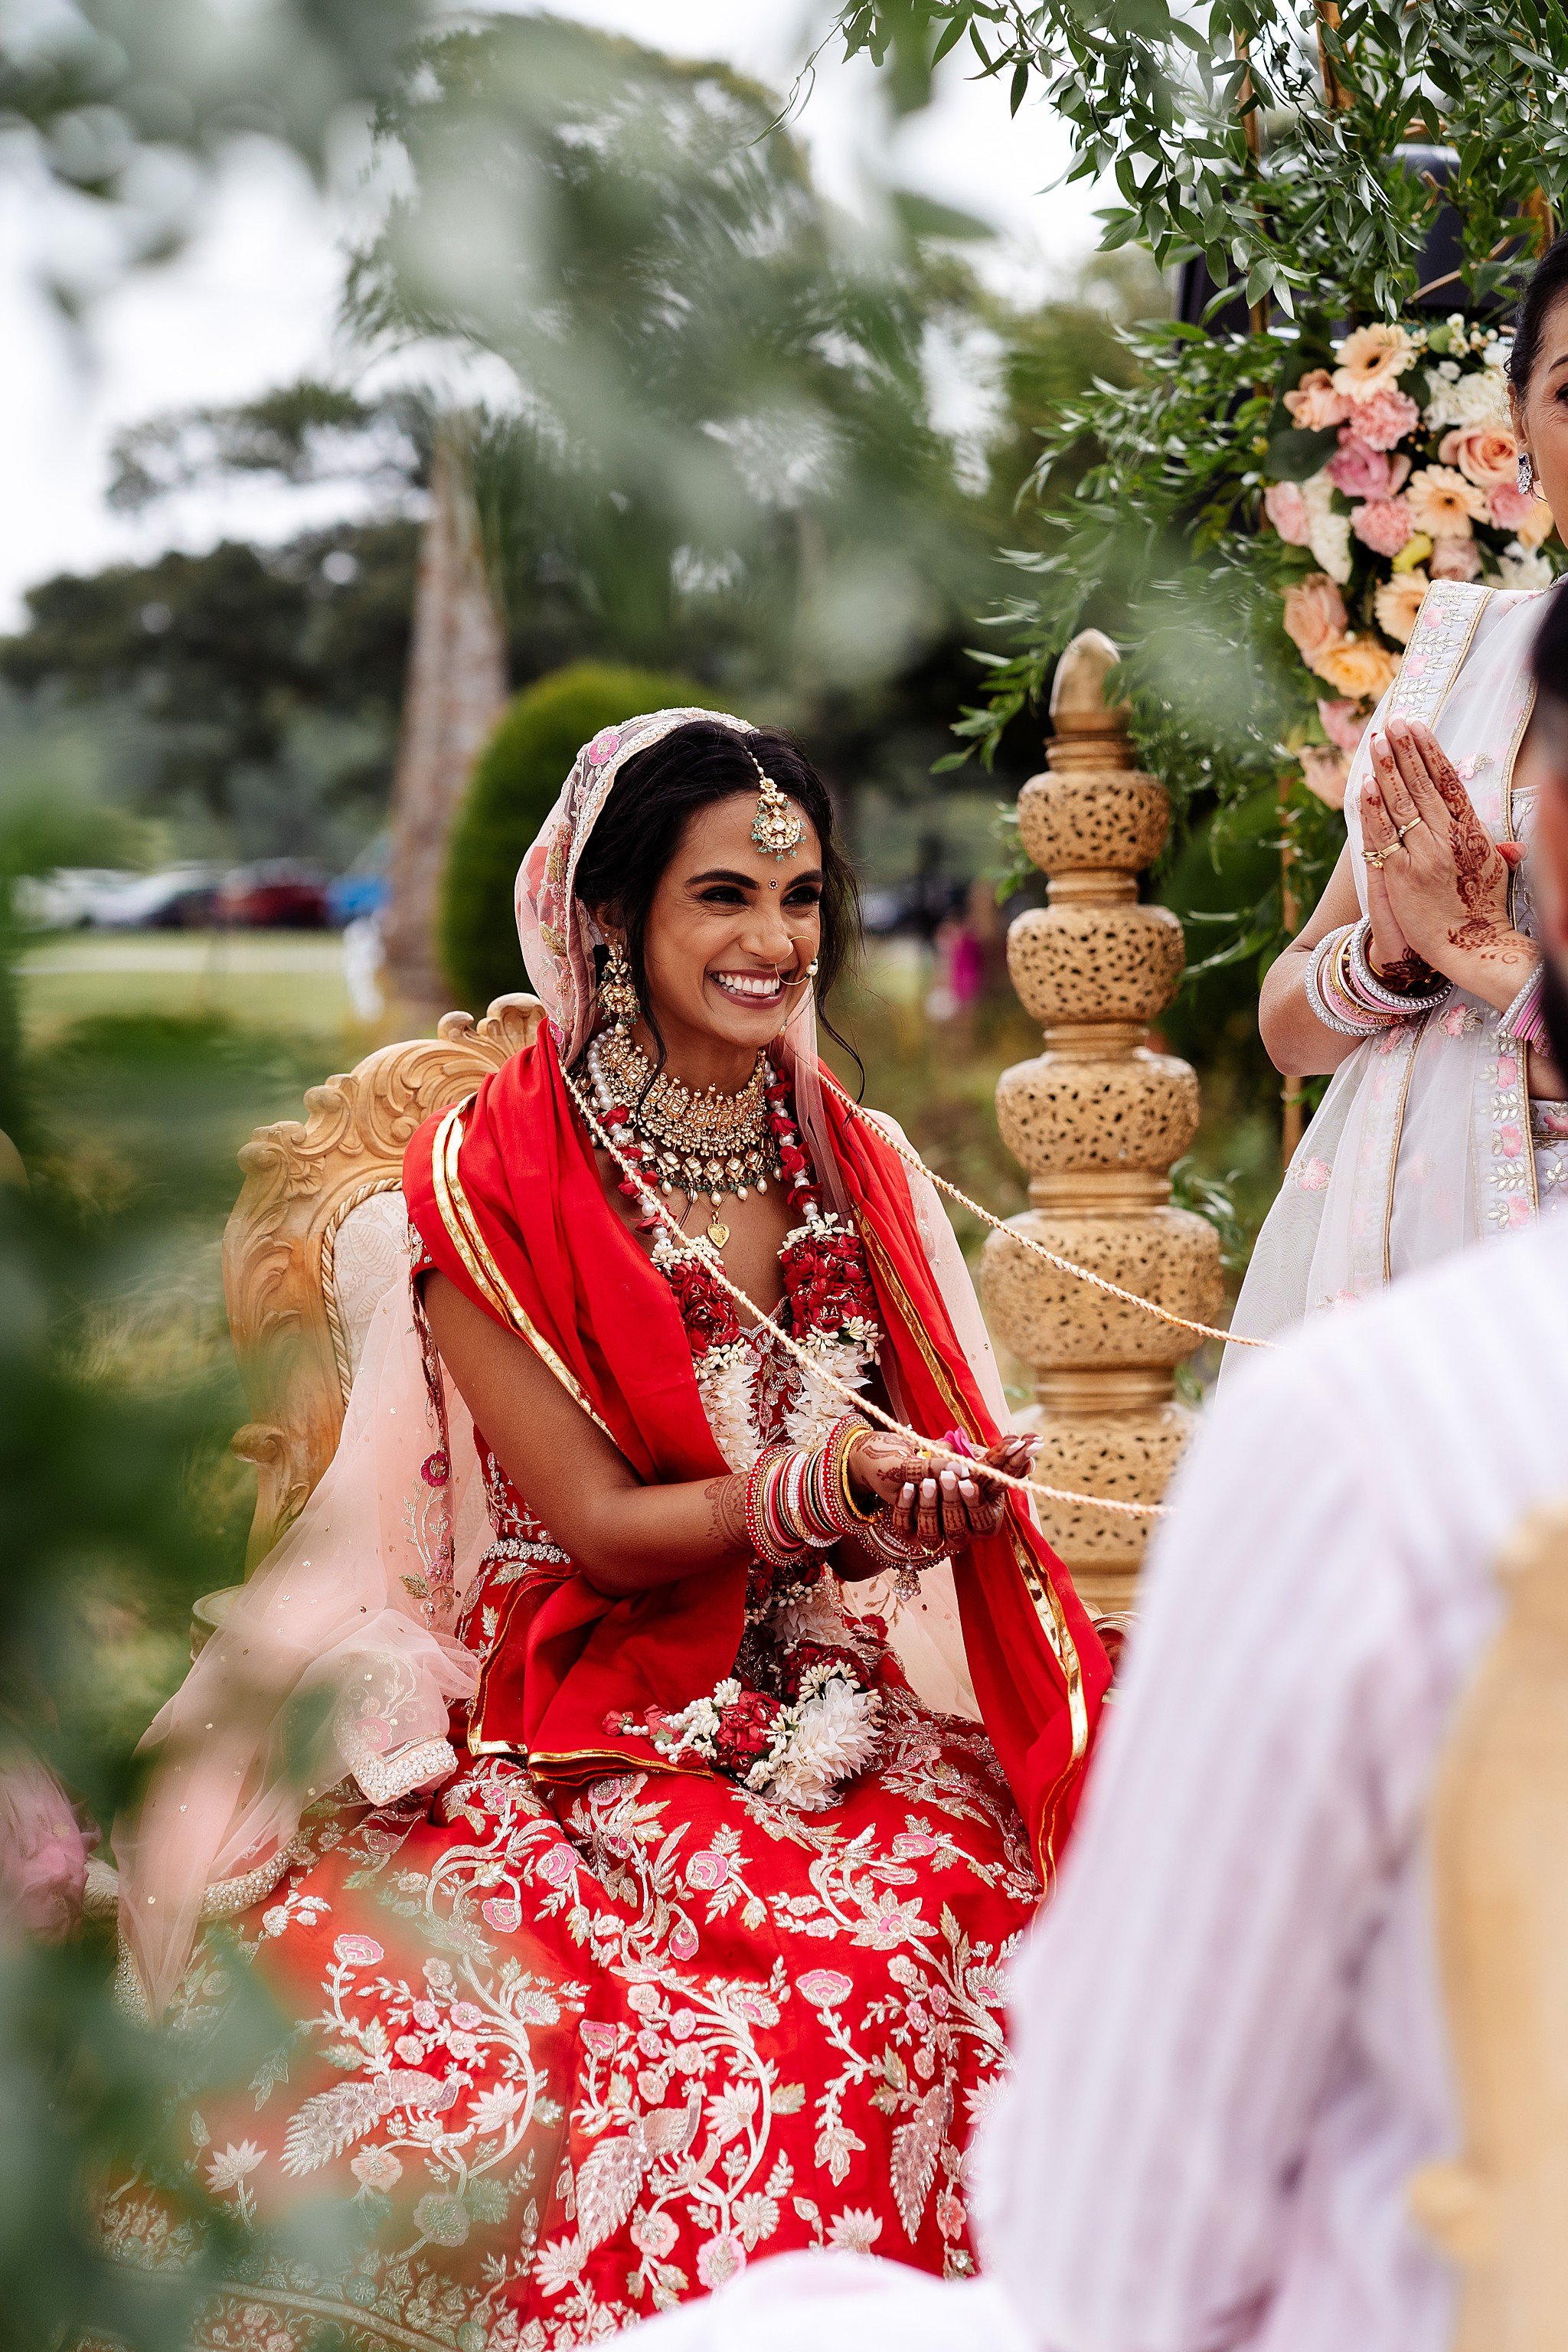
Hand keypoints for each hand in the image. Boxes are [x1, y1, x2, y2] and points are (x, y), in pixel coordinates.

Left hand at [850, 1432, 1035, 1551]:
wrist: (909, 1469)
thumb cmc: (954, 1465)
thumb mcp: (977, 1459)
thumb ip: (1003, 1455)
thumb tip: (1034, 1441)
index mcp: (982, 1518)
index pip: (984, 1516)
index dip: (976, 1502)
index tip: (969, 1481)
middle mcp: (961, 1533)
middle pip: (960, 1528)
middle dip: (954, 1501)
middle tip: (949, 1476)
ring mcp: (934, 1536)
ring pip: (933, 1534)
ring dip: (931, 1506)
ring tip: (927, 1481)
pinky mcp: (908, 1534)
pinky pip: (905, 1528)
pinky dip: (905, 1508)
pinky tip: (906, 1487)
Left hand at [1360, 719, 1533, 1006]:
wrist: (1469, 947)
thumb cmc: (1480, 909)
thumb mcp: (1492, 871)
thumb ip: (1494, 850)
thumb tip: (1512, 843)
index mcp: (1471, 831)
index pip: (1448, 782)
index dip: (1431, 753)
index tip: (1418, 728)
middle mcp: (1447, 839)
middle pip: (1423, 786)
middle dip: (1406, 751)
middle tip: (1393, 722)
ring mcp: (1423, 856)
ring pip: (1402, 804)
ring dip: (1388, 770)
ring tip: (1378, 741)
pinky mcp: (1401, 875)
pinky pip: (1383, 836)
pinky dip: (1374, 809)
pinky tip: (1366, 785)